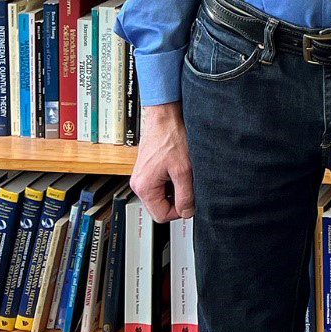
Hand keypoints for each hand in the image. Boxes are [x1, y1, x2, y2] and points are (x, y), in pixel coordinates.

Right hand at [131, 103, 194, 222]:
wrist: (166, 116)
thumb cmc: (171, 137)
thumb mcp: (184, 170)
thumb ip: (186, 195)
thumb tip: (187, 212)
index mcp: (143, 187)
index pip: (161, 216)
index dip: (179, 212)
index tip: (191, 202)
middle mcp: (139, 183)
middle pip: (160, 206)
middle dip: (177, 199)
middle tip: (190, 185)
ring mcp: (142, 175)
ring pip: (162, 194)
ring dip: (176, 189)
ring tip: (185, 174)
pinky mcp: (148, 168)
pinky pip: (161, 183)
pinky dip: (172, 180)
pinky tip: (180, 168)